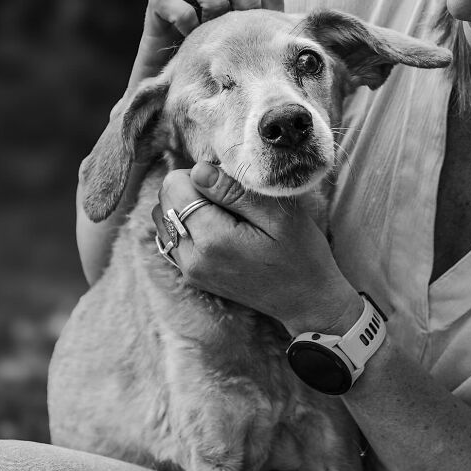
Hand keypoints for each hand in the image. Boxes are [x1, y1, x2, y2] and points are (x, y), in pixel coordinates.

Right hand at [116, 0, 283, 112]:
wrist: (177, 110)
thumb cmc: (220, 91)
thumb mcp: (253, 70)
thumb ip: (275, 51)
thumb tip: (314, 51)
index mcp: (240, 9)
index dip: (263, 2)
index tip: (261, 31)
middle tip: (237, 24)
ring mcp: (184, 4)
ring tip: (209, 26)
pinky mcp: (156, 17)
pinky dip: (178, 13)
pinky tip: (186, 34)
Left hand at [151, 163, 363, 336]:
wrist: (307, 300)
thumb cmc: (301, 254)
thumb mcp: (278, 215)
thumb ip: (235, 192)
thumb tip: (199, 171)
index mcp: (212, 239)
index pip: (174, 186)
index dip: (201, 174)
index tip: (230, 184)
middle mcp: (192, 257)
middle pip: (165, 200)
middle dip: (192, 189)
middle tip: (230, 198)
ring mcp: (189, 270)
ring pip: (163, 218)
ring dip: (186, 206)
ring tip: (223, 212)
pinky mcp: (192, 275)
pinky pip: (171, 237)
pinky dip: (187, 224)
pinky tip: (216, 227)